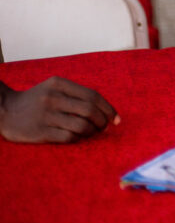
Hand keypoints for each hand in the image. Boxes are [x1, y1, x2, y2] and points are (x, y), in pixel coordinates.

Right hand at [0, 77, 118, 142]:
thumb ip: (76, 94)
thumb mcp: (54, 88)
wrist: (4, 111)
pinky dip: (79, 138)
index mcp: (59, 84)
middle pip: (90, 110)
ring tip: (93, 133)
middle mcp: (53, 98)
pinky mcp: (40, 132)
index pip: (93, 96)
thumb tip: (104, 109)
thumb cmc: (36, 100)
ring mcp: (46, 115)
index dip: (108, 108)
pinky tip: (79, 137)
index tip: (116, 118)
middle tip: (105, 127)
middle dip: (103, 121)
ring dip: (93, 131)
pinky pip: (69, 137)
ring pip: (81, 125)